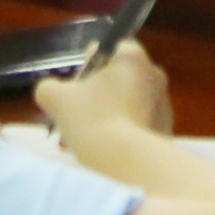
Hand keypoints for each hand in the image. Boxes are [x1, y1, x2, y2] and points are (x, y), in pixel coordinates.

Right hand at [35, 42, 171, 144]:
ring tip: (87, 141)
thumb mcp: (56, 99)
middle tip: (77, 120)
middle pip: (116, 80)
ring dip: (108, 116)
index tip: (74, 93)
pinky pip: (138, 125)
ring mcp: (164, 103)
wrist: (127, 162)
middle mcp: (154, 73)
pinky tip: (106, 150)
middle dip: (96, 97)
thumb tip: (50, 90)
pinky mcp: (167, 129)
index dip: (84, 71)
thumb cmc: (92, 120)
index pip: (103, 52)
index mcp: (131, 56)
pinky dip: (123, 133)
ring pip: (127, 104)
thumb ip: (48, 87)